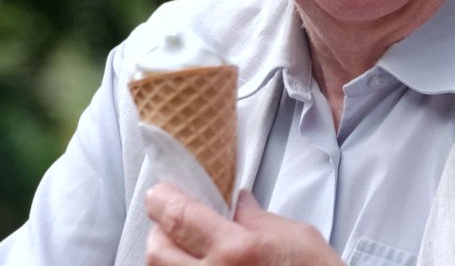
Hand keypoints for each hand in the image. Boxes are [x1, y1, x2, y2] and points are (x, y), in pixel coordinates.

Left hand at [145, 183, 344, 265]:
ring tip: (189, 251)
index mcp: (236, 252)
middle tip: (175, 224)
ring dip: (169, 260)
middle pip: (158, 253)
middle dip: (162, 233)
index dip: (162, 202)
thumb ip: (259, 219)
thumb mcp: (296, 237)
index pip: (179, 218)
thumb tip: (238, 206)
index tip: (158, 195)